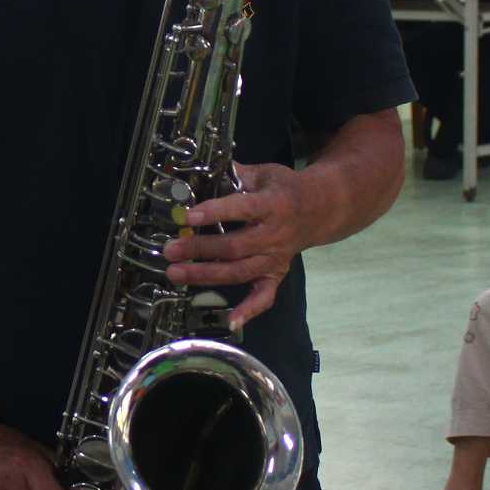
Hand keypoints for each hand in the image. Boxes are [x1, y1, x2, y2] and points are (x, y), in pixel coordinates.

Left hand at [161, 162, 314, 327]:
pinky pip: (264, 296)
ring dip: (206, 275)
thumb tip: (204, 169)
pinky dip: (249, 310)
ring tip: (176, 273)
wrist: (319, 210)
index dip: (214, 212)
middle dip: (200, 249)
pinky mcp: (276, 274)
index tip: (187, 216)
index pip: (241, 209)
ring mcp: (275, 258)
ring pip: (239, 272)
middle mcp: (275, 235)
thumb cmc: (285, 189)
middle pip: (234, 247)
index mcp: (273, 205)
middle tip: (170, 250)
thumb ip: (237, 174)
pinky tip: (231, 321)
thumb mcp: (265, 173)